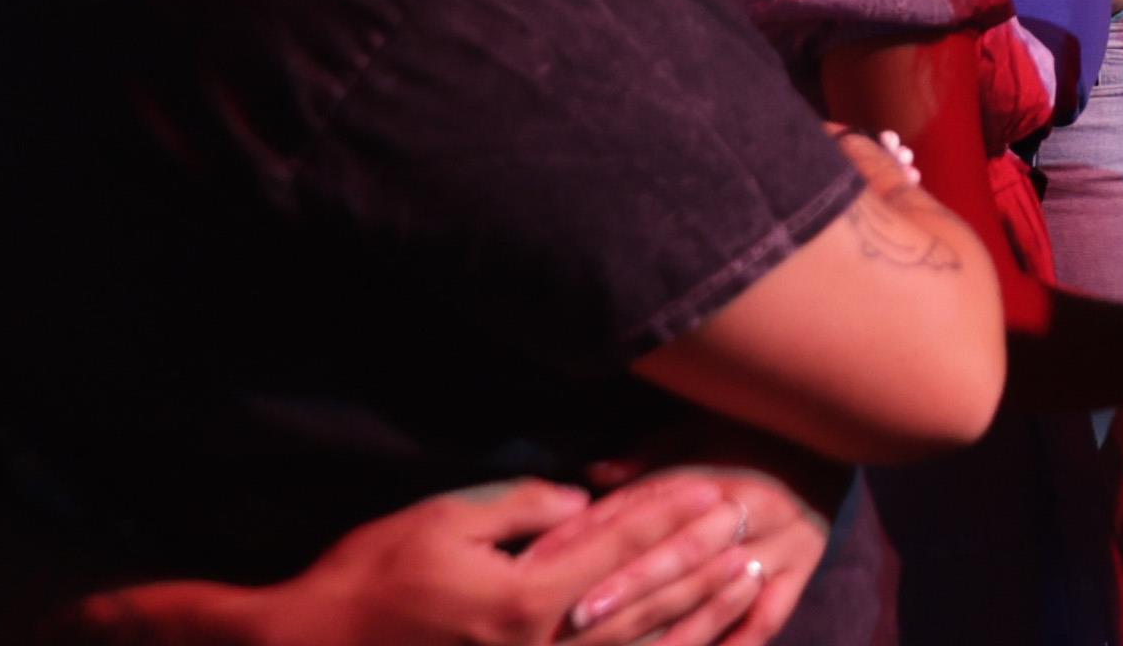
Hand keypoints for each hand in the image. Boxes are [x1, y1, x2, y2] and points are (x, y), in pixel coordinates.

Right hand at [225, 462, 820, 645]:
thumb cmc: (368, 579)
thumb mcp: (442, 520)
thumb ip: (522, 507)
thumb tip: (585, 500)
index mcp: (524, 602)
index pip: (618, 551)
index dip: (670, 517)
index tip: (717, 491)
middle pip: (642, 602)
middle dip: (701, 565)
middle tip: (753, 531)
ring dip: (696, 614)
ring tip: (747, 581)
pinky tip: (690, 638)